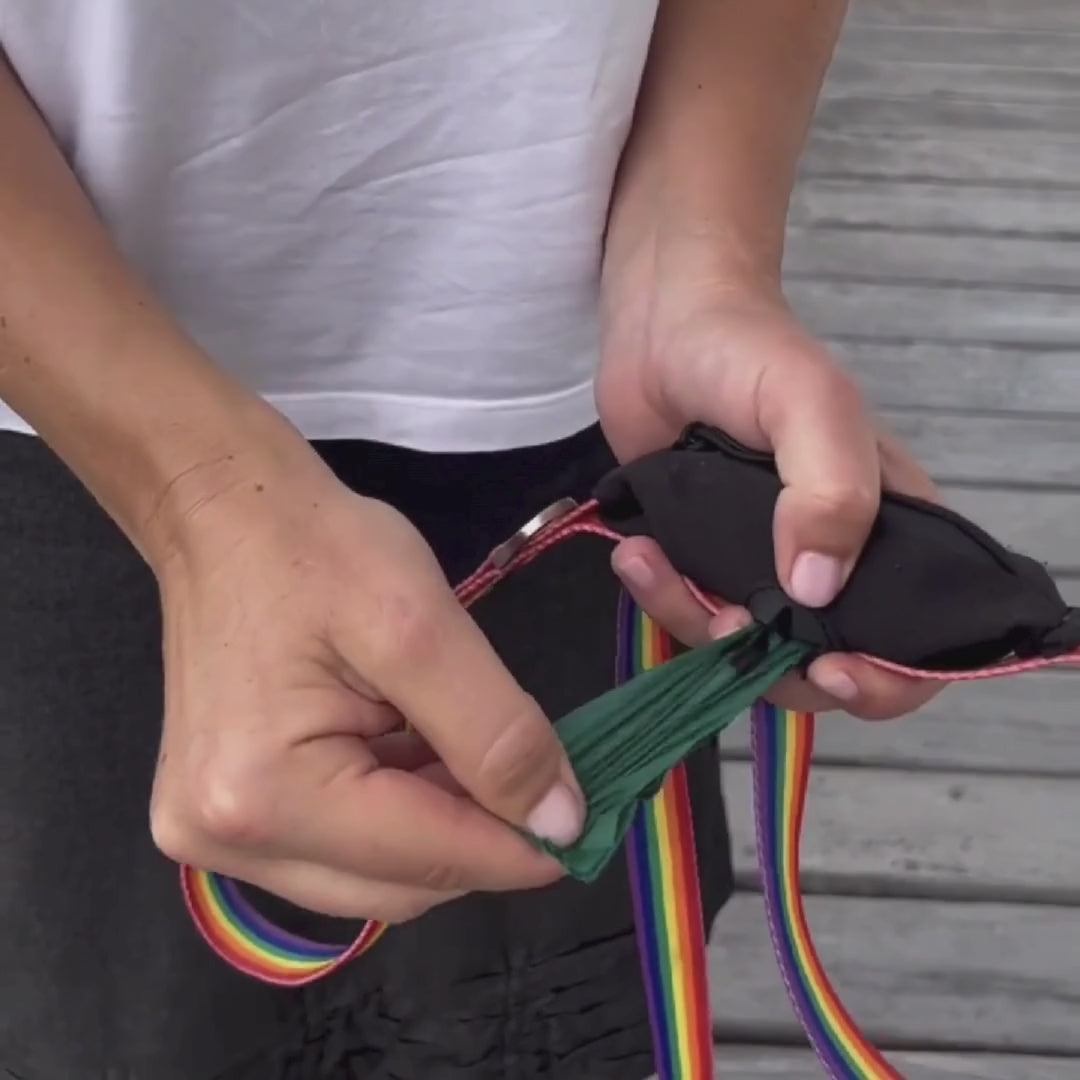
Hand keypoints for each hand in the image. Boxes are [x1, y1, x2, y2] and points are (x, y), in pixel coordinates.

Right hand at [147, 444, 582, 922]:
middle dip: (480, 839)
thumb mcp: (422, 624)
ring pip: (373, 877)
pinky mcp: (226, 815)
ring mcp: (216, 834)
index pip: (427, 857)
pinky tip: (421, 751)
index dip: (521, 849)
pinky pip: (339, 848)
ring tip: (472, 749)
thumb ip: (495, 730)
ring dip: (440, 827)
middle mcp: (225, 840)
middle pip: (399, 885)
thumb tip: (561, 823)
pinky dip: (399, 812)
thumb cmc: (315, 547)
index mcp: (266, 795)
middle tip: (540, 779)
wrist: (222, 513)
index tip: (588, 830)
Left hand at [596, 251, 942, 719]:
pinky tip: (637, 554)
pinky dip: (663, 597)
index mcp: (892, 530)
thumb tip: (816, 591)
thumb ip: (831, 491)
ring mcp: (764, 564)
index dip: (886, 679)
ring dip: (696, 623)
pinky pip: (691, 612)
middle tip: (721, 620)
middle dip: (769, 662)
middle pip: (822, 663)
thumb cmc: (750, 351)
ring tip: (652, 563)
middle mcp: (832, 559)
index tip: (829, 670)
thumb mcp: (810, 405)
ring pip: (747, 648)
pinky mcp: (703, 558)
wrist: (662, 326)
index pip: (917, 640)